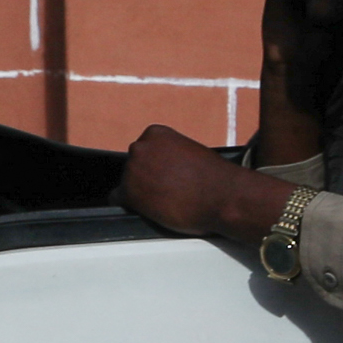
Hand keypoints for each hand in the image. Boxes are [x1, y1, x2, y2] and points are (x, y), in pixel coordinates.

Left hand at [117, 124, 286, 247]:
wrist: (223, 196)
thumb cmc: (214, 177)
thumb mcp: (190, 152)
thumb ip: (170, 155)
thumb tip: (163, 168)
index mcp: (155, 133)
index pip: (143, 150)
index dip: (154, 166)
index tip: (166, 175)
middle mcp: (140, 148)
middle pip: (133, 166)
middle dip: (146, 178)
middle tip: (167, 190)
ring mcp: (133, 170)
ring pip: (128, 184)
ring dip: (141, 193)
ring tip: (166, 201)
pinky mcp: (130, 194)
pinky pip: (118, 200)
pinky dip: (132, 207)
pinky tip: (151, 210)